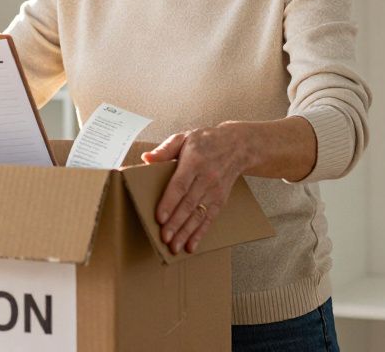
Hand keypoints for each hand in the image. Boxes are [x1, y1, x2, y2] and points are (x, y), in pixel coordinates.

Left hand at [141, 124, 246, 254]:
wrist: (238, 145)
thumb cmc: (206, 141)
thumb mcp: (184, 137)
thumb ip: (165, 149)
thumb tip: (147, 159)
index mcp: (194, 161)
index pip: (180, 185)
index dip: (169, 202)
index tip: (160, 218)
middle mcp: (206, 178)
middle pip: (189, 204)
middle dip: (176, 223)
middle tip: (164, 238)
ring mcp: (215, 190)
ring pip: (198, 215)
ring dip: (186, 233)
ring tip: (175, 247)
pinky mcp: (221, 199)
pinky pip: (209, 218)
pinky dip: (200, 233)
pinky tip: (191, 245)